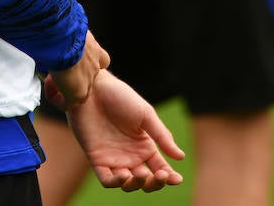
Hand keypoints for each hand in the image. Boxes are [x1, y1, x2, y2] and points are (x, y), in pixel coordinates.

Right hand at [49, 31, 109, 108]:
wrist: (64, 35)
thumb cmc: (63, 26)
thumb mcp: (67, 26)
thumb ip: (65, 31)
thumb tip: (53, 27)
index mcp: (94, 49)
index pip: (101, 60)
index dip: (88, 62)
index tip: (72, 58)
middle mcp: (94, 65)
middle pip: (88, 76)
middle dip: (73, 75)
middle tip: (57, 68)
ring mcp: (87, 80)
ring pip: (79, 91)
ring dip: (65, 87)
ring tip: (51, 77)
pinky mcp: (78, 93)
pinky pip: (67, 104)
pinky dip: (56, 99)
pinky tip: (47, 87)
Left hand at [50, 70, 185, 192]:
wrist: (93, 89)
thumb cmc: (121, 97)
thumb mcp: (146, 115)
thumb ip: (162, 136)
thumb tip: (180, 157)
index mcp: (145, 146)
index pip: (160, 168)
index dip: (169, 177)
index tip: (177, 179)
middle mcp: (131, 156)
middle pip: (146, 180)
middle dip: (155, 183)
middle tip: (161, 176)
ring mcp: (114, 159)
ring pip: (128, 184)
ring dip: (136, 184)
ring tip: (141, 175)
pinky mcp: (97, 159)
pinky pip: (107, 180)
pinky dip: (116, 182)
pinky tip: (124, 175)